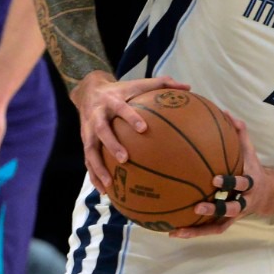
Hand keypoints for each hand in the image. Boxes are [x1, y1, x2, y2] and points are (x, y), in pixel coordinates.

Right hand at [71, 72, 190, 191]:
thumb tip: (188, 86)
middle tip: (125, 159)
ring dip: (98, 168)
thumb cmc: (122, 90)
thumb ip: (163, 83)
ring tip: (110, 184)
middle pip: (102, 131)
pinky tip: (105, 190)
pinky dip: (94, 175)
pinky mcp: (85, 141)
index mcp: (112, 101)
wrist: (89, 91)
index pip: (122, 109)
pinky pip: (88, 160)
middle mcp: (97, 116)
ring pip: (90, 150)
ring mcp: (88, 130)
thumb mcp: (139, 83)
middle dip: (112, 145)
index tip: (144, 129)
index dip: (131, 117)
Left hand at [170, 110, 268, 238]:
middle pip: (234, 209)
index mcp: (251, 184)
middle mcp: (244, 202)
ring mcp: (235, 215)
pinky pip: (209, 230)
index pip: (243, 183)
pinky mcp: (226, 223)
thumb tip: (225, 112)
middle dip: (217, 209)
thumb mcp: (249, 151)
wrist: (267, 194)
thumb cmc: (252, 168)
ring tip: (177, 230)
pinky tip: (173, 231)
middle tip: (198, 207)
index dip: (231, 182)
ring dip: (199, 229)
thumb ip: (239, 133)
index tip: (215, 179)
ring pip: (220, 225)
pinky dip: (193, 232)